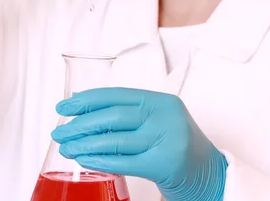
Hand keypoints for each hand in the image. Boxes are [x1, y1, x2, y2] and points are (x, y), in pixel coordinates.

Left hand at [51, 88, 227, 200]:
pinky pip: (124, 162)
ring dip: (84, 144)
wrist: (210, 174)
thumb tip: (80, 102)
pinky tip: (84, 160)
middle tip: (59, 132)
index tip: (64, 107)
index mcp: (161, 100)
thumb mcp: (156, 120)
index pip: (116, 94)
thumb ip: (126, 111)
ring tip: (66, 148)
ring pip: (115, 139)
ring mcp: (167, 139)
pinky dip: (99, 160)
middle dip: (80, 124)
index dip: (87, 100)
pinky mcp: (165, 164)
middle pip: (113, 116)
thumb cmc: (175, 145)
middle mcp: (165, 116)